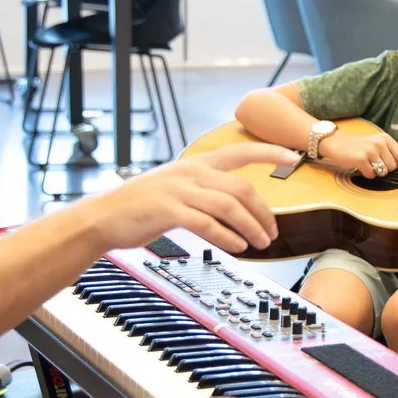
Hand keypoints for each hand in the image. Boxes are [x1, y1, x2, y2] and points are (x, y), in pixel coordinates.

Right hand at [79, 146, 287, 254]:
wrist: (103, 216)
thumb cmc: (141, 205)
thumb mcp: (176, 186)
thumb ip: (203, 188)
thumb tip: (235, 201)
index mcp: (196, 164)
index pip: (240, 151)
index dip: (269, 152)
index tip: (293, 156)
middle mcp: (191, 172)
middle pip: (241, 188)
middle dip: (263, 212)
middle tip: (273, 232)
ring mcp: (179, 190)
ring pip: (229, 206)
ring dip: (251, 227)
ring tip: (261, 243)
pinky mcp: (168, 210)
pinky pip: (207, 223)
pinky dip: (227, 236)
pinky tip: (237, 247)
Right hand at [321, 131, 397, 179]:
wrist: (336, 143)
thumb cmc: (358, 146)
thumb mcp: (376, 145)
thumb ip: (391, 154)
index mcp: (385, 138)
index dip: (394, 163)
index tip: (384, 162)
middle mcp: (379, 143)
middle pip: (392, 167)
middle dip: (383, 169)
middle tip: (372, 163)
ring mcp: (370, 150)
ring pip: (383, 172)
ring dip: (375, 172)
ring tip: (366, 164)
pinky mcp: (360, 158)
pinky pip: (371, 175)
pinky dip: (365, 174)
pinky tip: (359, 167)